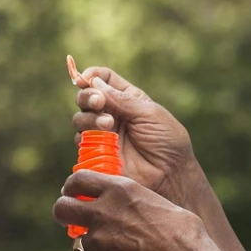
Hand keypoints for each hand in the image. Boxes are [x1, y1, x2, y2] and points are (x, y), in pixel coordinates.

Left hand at [52, 170, 204, 250]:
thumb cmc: (178, 226)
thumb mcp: (149, 198)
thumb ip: (125, 200)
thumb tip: (114, 204)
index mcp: (118, 189)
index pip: (78, 179)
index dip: (72, 185)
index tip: (75, 190)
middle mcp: (103, 211)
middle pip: (61, 208)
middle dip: (64, 210)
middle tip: (73, 214)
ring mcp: (100, 239)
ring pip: (78, 238)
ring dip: (90, 239)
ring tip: (112, 241)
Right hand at [72, 67, 197, 206]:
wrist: (170, 174)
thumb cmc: (167, 141)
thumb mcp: (149, 113)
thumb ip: (121, 99)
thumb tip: (94, 82)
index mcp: (128, 98)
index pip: (104, 79)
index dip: (92, 76)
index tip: (85, 78)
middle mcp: (112, 114)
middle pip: (86, 97)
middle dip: (87, 96)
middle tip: (99, 103)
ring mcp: (103, 134)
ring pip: (80, 118)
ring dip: (89, 118)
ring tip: (109, 125)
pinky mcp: (96, 154)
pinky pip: (80, 142)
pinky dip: (86, 138)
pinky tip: (102, 140)